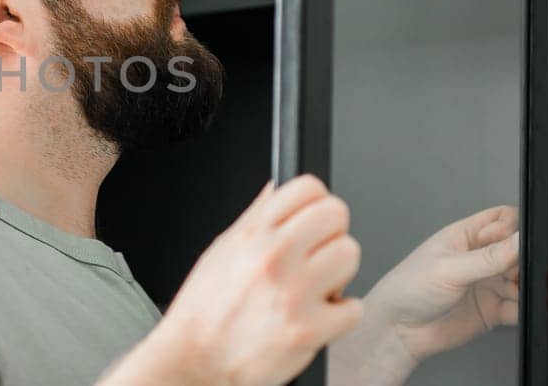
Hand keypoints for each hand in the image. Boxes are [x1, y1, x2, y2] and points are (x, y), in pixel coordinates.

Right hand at [101, 175, 362, 385]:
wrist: (194, 361)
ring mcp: (292, 294)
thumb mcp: (223, 250)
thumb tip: (279, 189)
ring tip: (316, 287)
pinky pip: (353, 309)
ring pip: (350, 255)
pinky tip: (317, 317)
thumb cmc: (205, 310)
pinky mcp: (307, 331)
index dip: (316, 203)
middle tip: (317, 255)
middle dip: (331, 235)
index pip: (309, 187)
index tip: (313, 219)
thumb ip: (256, 216)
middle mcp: (272, 257)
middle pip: (336, 215)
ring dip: (339, 274)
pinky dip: (340, 316)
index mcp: (252, 234)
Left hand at [342, 206, 547, 369]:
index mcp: (465, 237)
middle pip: (522, 253)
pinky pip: (522, 308)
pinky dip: (540, 311)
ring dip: (547, 288)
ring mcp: (487, 285)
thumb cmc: (407, 290)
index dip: (523, 228)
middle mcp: (479, 259)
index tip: (539, 241)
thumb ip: (489, 257)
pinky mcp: (492, 310)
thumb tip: (520, 239)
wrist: (397, 332)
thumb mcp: (449, 268)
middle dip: (544, 261)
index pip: (504, 221)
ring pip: (527, 282)